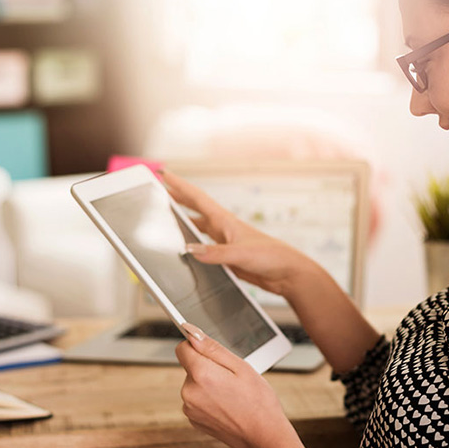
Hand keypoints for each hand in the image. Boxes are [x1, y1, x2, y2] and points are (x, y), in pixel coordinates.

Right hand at [162, 170, 315, 297]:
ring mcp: (226, 242)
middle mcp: (224, 229)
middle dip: (178, 199)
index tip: (165, 174)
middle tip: (161, 191)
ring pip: (199, 228)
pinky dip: (194, 245)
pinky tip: (187, 249)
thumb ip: (215, 253)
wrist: (287, 273)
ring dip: (184, 221)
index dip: (180, 186)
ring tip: (169, 217)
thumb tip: (190, 250)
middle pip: (196, 209)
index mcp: (226, 221)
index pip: (197, 198)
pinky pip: (205, 247)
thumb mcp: (241, 254)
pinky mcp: (228, 257)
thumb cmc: (272, 257)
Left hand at [175, 323, 294, 447]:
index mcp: (201, 374)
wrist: (264, 437)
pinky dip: (208, 400)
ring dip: (208, 385)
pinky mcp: (193, 420)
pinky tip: (227, 406)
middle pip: (190, 367)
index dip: (197, 346)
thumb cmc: (258, 402)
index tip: (211, 351)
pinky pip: (197, 400)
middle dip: (208, 367)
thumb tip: (192, 334)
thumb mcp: (241, 367)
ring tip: (232, 395)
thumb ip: (212, 348)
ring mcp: (189, 408)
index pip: (182, 348)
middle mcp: (189, 392)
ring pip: (195, 384)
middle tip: (232, 380)